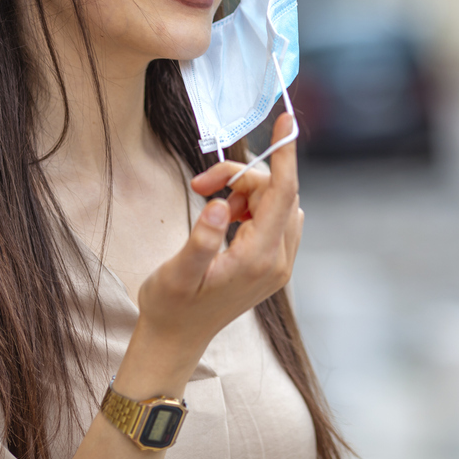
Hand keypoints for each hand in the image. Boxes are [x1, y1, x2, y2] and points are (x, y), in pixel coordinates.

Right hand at [134, 113, 303, 356]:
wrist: (176, 339)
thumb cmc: (171, 306)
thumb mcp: (177, 274)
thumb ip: (200, 240)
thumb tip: (220, 207)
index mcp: (258, 259)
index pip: (282, 194)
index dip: (286, 154)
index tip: (287, 119)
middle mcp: (278, 261)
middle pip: (277, 193)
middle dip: (241, 178)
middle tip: (200, 185)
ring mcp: (279, 265)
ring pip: (277, 202)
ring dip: (245, 191)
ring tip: (209, 204)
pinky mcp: (273, 265)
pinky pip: (274, 218)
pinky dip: (251, 206)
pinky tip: (224, 217)